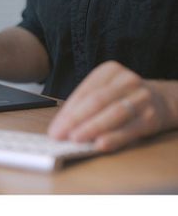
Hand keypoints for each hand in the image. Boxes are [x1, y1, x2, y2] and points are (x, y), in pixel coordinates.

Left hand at [48, 61, 177, 151]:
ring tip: (75, 139)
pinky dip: (114, 138)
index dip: (67, 112)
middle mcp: (127, 80)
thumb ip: (83, 106)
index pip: (84, 92)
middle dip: (75, 120)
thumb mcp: (103, 92)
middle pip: (96, 101)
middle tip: (59, 135)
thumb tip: (60, 127)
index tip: (54, 128)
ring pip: (113, 113)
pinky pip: (130, 129)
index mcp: (109, 71)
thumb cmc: (121, 97)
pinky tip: (100, 144)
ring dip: (92, 128)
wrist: (160, 100)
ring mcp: (141, 98)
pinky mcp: (151, 117)